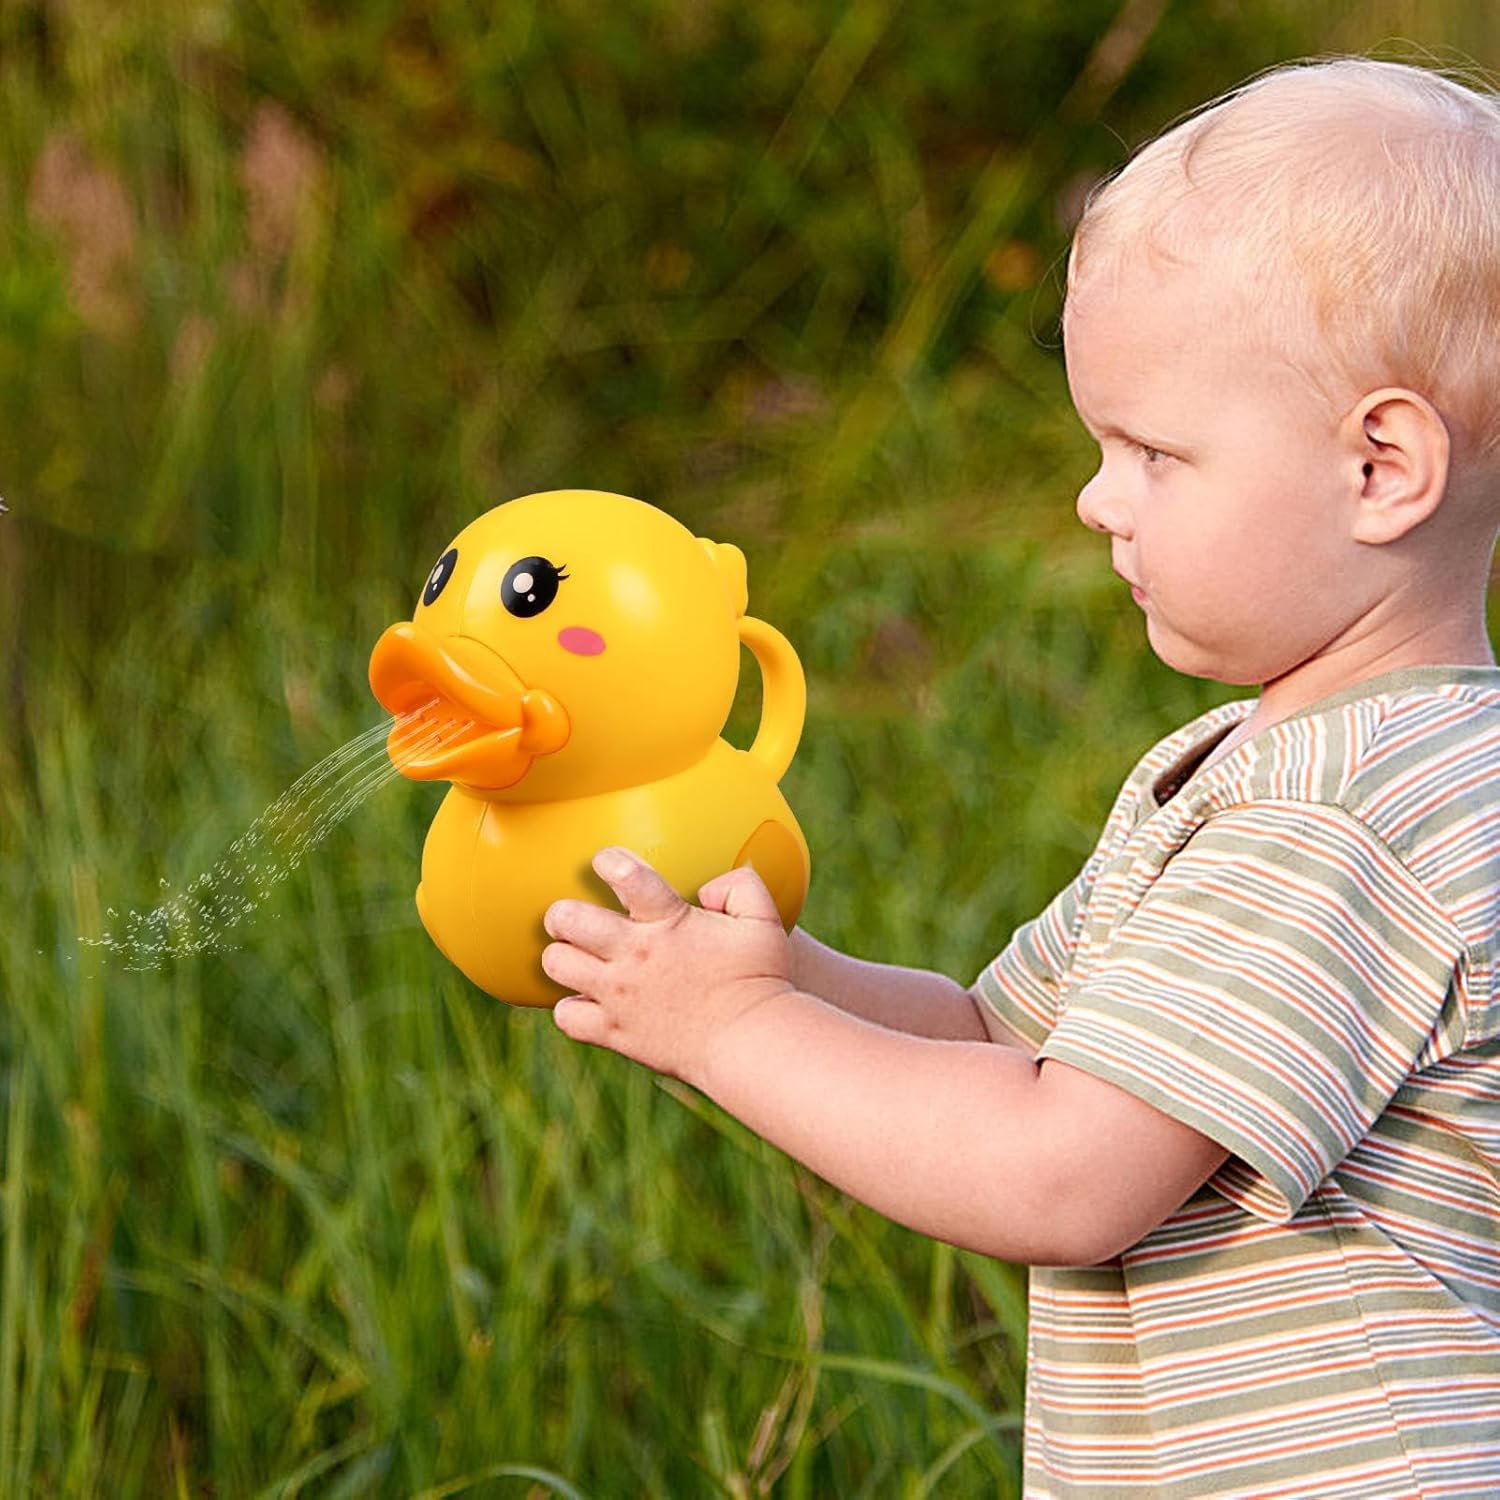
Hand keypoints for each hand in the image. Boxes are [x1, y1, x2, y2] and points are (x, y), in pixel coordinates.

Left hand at [542, 847, 795, 1083]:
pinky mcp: (615, 1031)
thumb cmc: (761, 979)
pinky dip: (570, 1009)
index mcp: (669, 922)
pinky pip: (567, 1016)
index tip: (606, 863)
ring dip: (561, 956)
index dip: (608, 861)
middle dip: (562, 913)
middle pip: (568, 919)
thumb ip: (740, 886)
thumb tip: (707, 887)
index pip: (624, 874)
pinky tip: (584, 1002)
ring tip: (575, 956)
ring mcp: (619, 995)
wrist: (751, 1042)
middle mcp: (635, 954)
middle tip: (573, 918)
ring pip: (558, 964)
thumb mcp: (764, 921)